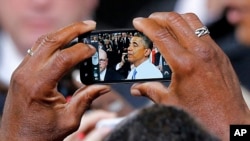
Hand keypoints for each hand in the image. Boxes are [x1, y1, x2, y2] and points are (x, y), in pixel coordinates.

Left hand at [0, 21, 109, 140]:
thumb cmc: (40, 135)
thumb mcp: (69, 120)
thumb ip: (86, 99)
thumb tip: (103, 86)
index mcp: (38, 86)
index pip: (64, 58)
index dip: (82, 50)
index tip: (94, 49)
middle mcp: (26, 74)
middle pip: (51, 41)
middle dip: (73, 30)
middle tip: (90, 25)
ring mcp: (22, 71)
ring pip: (43, 41)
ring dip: (63, 33)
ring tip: (80, 30)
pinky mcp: (22, 72)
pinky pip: (37, 49)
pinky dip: (53, 41)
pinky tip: (65, 41)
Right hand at [131, 12, 249, 139]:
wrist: (229, 122)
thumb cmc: (202, 115)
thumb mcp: (170, 102)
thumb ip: (150, 90)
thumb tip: (137, 88)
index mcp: (184, 64)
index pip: (160, 34)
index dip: (145, 25)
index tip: (138, 22)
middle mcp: (200, 52)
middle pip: (175, 20)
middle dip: (158, 16)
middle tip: (149, 21)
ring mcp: (213, 51)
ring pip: (192, 20)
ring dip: (175, 18)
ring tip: (164, 24)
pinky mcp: (220, 54)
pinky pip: (203, 31)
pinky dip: (189, 27)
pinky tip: (182, 37)